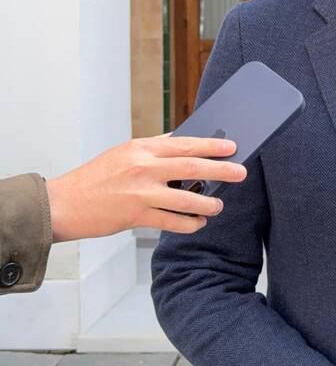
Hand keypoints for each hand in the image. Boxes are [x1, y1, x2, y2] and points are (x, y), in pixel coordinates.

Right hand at [46, 135, 247, 241]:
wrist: (63, 204)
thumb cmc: (96, 178)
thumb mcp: (124, 153)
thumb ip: (155, 149)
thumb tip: (187, 144)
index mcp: (142, 148)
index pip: (185, 143)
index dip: (211, 144)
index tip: (232, 146)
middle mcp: (143, 168)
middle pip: (191, 167)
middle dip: (220, 170)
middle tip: (241, 172)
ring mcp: (140, 193)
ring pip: (185, 199)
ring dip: (207, 204)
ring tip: (218, 206)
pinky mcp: (135, 216)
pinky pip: (171, 222)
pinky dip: (189, 224)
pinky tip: (198, 224)